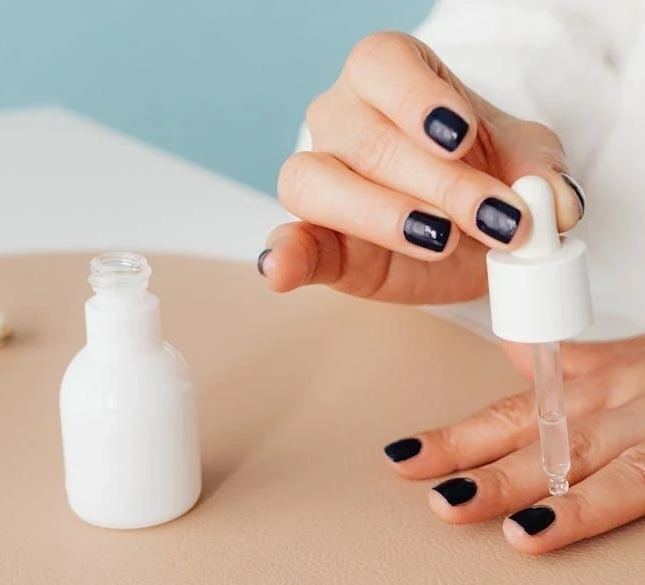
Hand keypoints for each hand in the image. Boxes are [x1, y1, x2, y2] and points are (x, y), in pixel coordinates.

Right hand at [259, 31, 585, 304]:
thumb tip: (555, 203)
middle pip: (365, 137)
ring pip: (314, 181)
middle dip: (437, 181)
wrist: (467, 230)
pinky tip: (279, 268)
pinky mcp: (313, 238)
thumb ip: (540, 172)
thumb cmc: (483, 175)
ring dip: (378, 214)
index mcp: (390, 76)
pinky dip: (284, 255)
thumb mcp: (524, 162)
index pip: (382, 66)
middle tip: (497, 217)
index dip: (415, 98)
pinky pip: (288, 240)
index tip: (457, 136)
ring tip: (436, 239)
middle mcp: (342, 118)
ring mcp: (317, 176)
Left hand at [384, 336, 644, 553]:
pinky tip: (565, 533)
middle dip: (493, 475)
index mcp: (589, 387)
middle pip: (548, 446)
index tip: (403, 458)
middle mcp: (621, 407)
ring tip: (516, 531)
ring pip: (610, 472)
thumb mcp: (620, 358)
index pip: (509, 416)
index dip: (455, 440)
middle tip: (443, 500)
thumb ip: (567, 364)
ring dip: (562, 504)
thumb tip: (513, 354)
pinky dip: (609, 509)